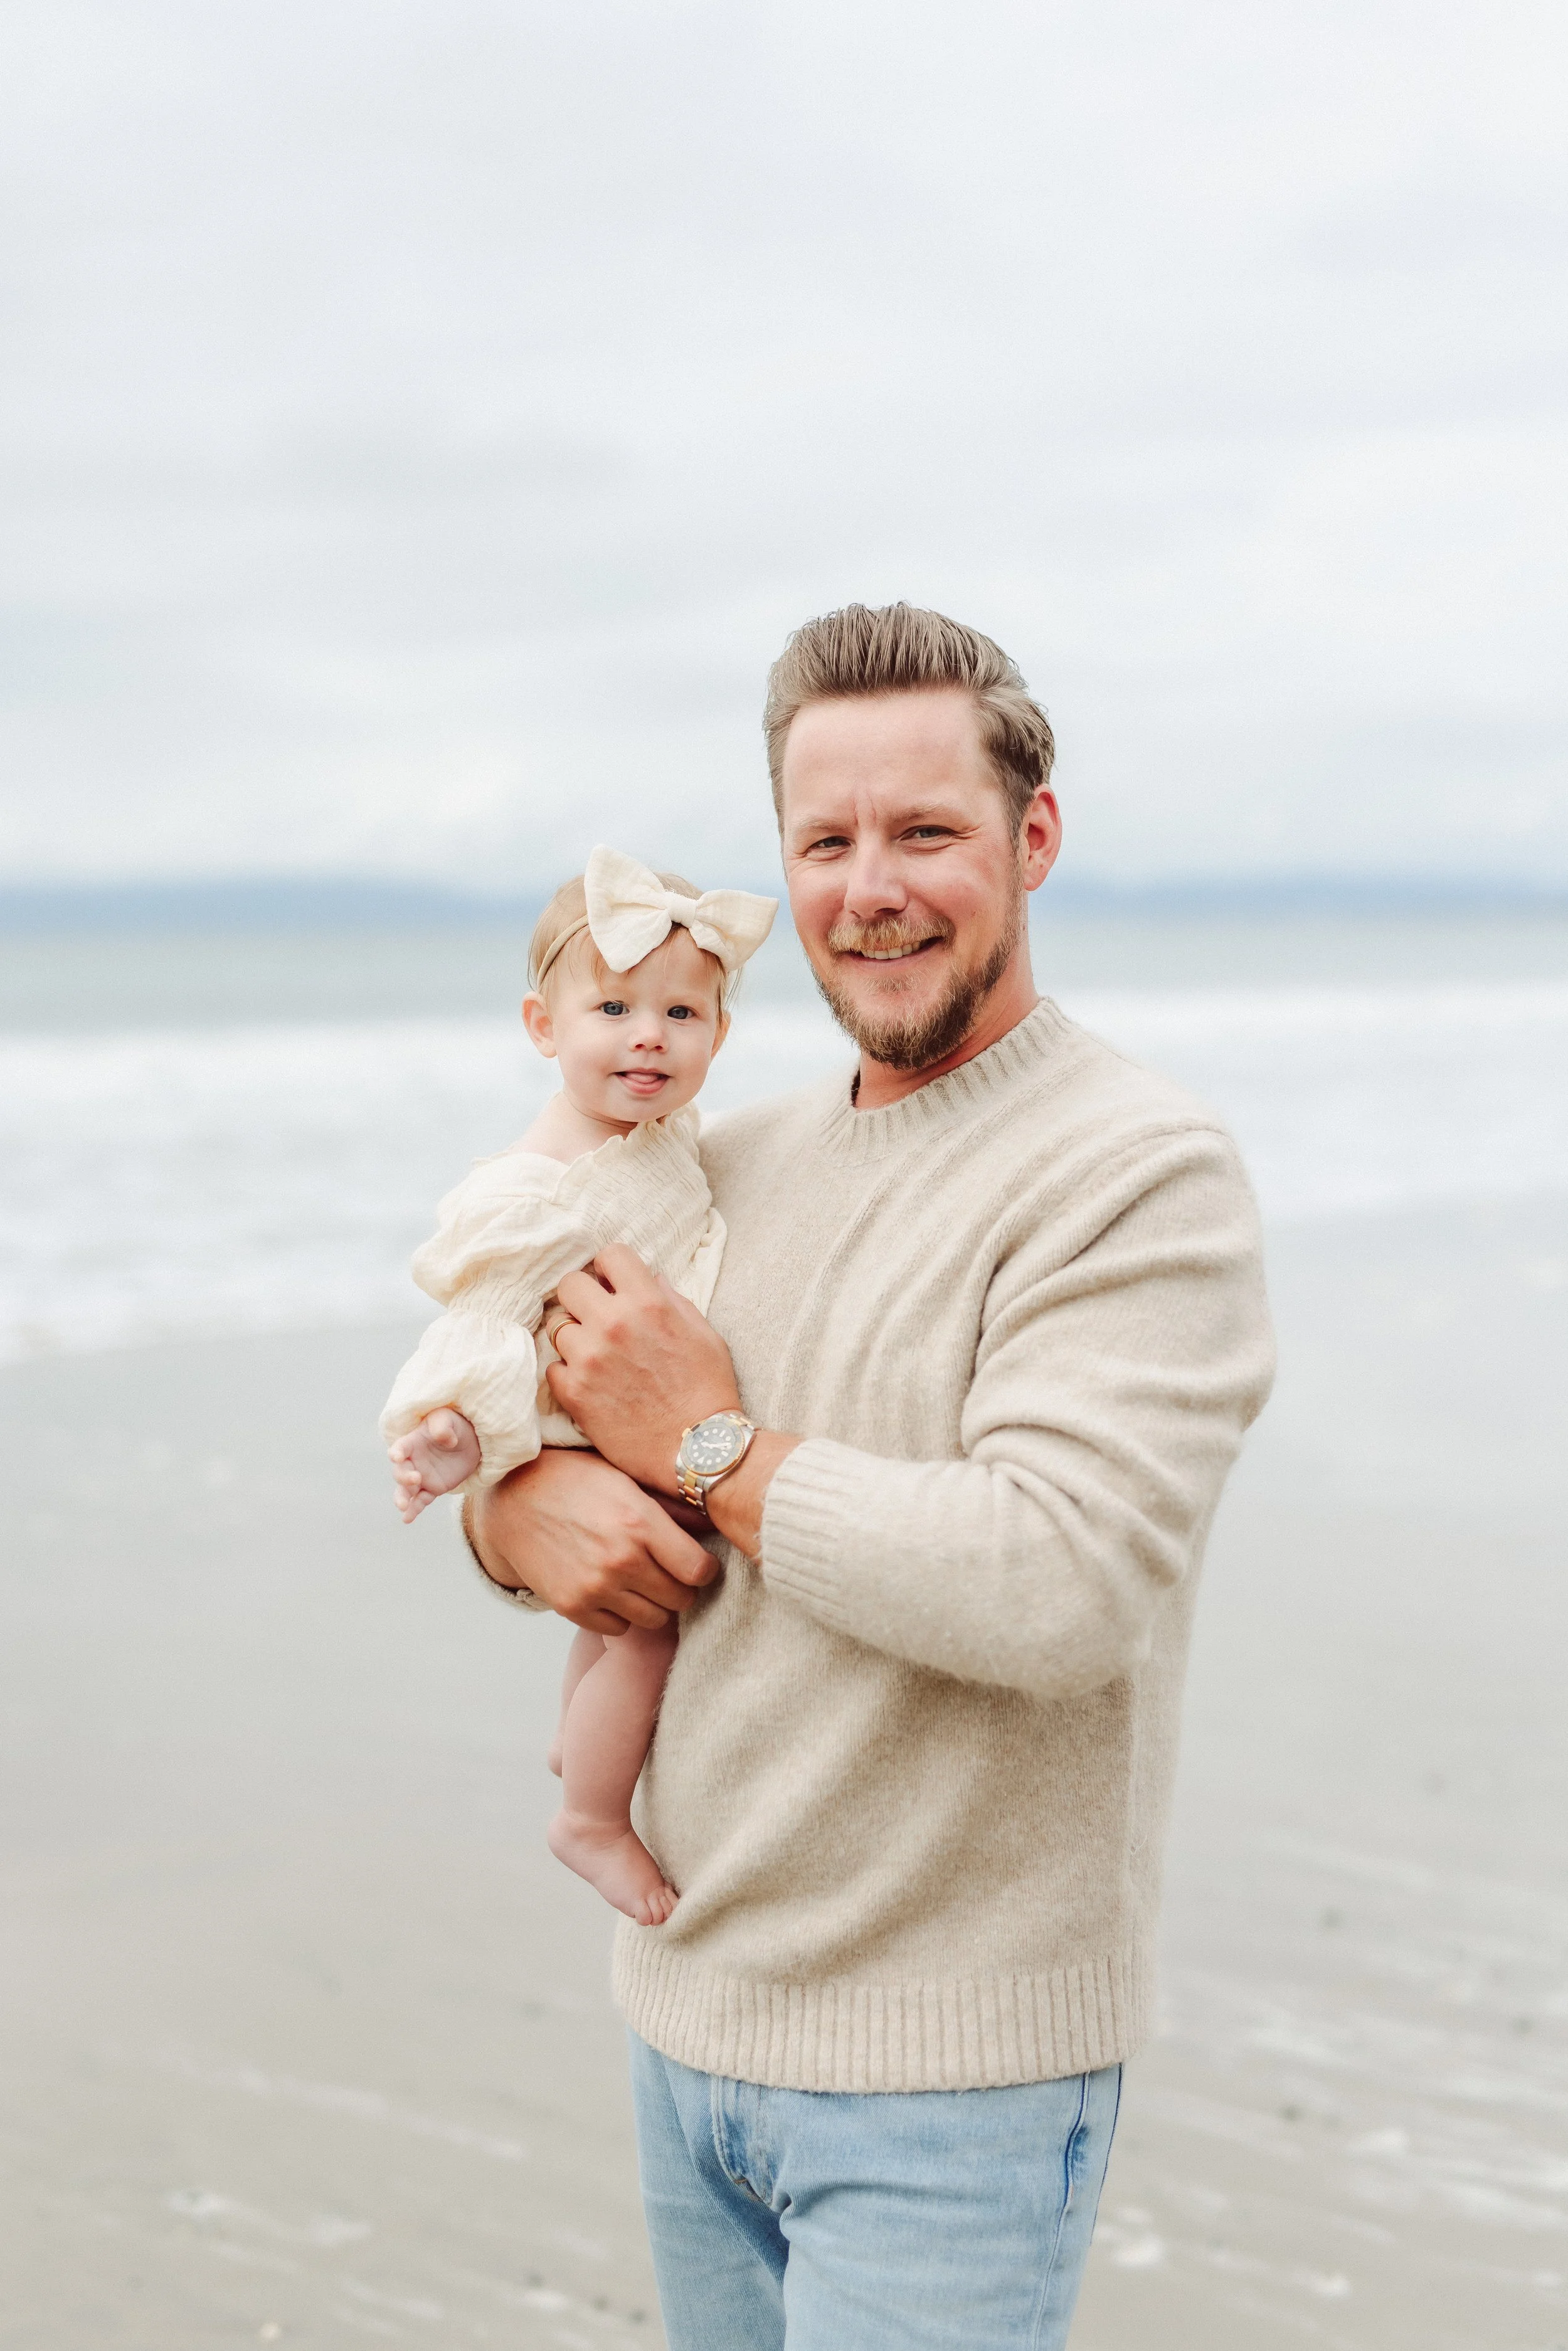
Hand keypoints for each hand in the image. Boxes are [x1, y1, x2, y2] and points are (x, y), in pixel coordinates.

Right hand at [389, 1407, 480, 1522]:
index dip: (397, 1452)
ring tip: (403, 1506)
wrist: (471, 1442)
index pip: (400, 1447)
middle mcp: (412, 1461)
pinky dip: (413, 1510)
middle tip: (416, 1478)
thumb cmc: (455, 1425)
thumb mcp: (449, 1418)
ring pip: (406, 1490)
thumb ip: (443, 1426)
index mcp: (412, 1442)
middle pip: (400, 1472)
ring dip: (402, 1498)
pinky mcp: (431, 1489)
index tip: (396, 1456)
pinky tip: (407, 1519)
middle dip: (404, 1477)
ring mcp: (421, 1477)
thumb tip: (446, 1439)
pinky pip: (420, 1501)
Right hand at [468, 1445, 718, 1634]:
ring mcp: (594, 1588)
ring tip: (640, 1579)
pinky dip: (621, 1613)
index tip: (695, 1562)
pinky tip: (612, 1588)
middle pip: (681, 1599)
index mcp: (640, 1523)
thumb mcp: (628, 1480)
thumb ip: (672, 1510)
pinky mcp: (571, 1606)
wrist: (513, 1496)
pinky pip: (618, 1628)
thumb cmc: (577, 1479)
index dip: (704, 1568)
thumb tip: (718, 1525)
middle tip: (667, 1570)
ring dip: (653, 1603)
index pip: (699, 1571)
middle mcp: (621, 1560)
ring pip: (653, 1619)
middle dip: (680, 1586)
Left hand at [547, 1246, 741, 1492]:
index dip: (610, 1268)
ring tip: (596, 1355)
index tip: (613, 1284)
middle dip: (583, 1296)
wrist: (699, 1450)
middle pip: (570, 1284)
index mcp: (648, 1303)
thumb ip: (672, 1300)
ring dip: (575, 1337)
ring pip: (557, 1327)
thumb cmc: (708, 1391)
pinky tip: (590, 1383)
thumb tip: (649, 1279)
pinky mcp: (574, 1393)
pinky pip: (553, 1367)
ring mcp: (589, 1359)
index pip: (610, 1254)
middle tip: (595, 1316)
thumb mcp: (703, 1333)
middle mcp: (613, 1324)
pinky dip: (568, 1373)